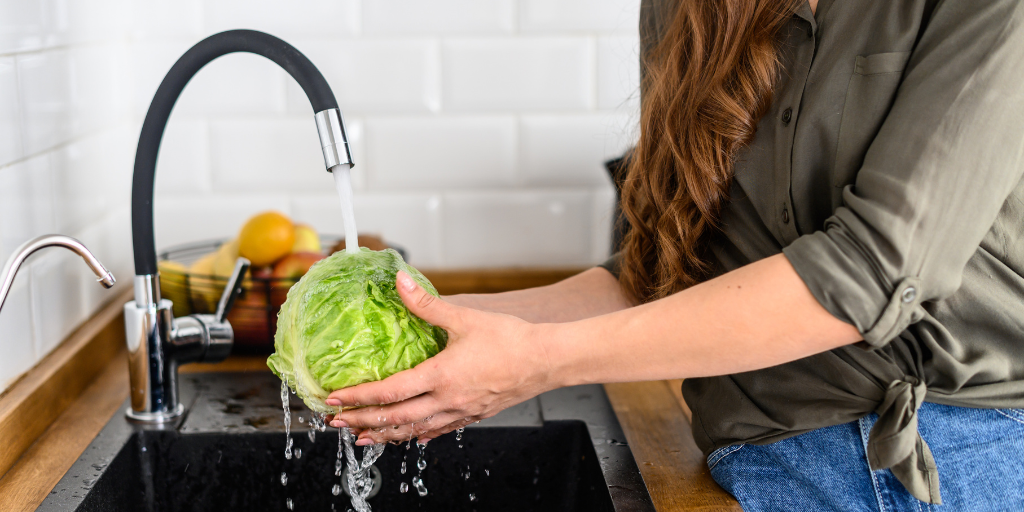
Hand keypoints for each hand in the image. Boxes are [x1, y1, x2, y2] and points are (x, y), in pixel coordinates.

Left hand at [326, 271, 557, 444]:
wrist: (546, 361)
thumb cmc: (510, 339)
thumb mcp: (465, 318)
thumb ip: (428, 304)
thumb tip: (400, 281)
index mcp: (441, 376)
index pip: (390, 392)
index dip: (358, 397)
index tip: (335, 398)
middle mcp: (447, 400)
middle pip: (396, 418)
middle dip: (362, 421)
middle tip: (336, 423)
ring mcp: (460, 412)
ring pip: (415, 430)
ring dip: (385, 434)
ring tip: (362, 437)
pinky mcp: (473, 415)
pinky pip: (438, 430)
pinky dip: (418, 435)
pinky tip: (411, 436)